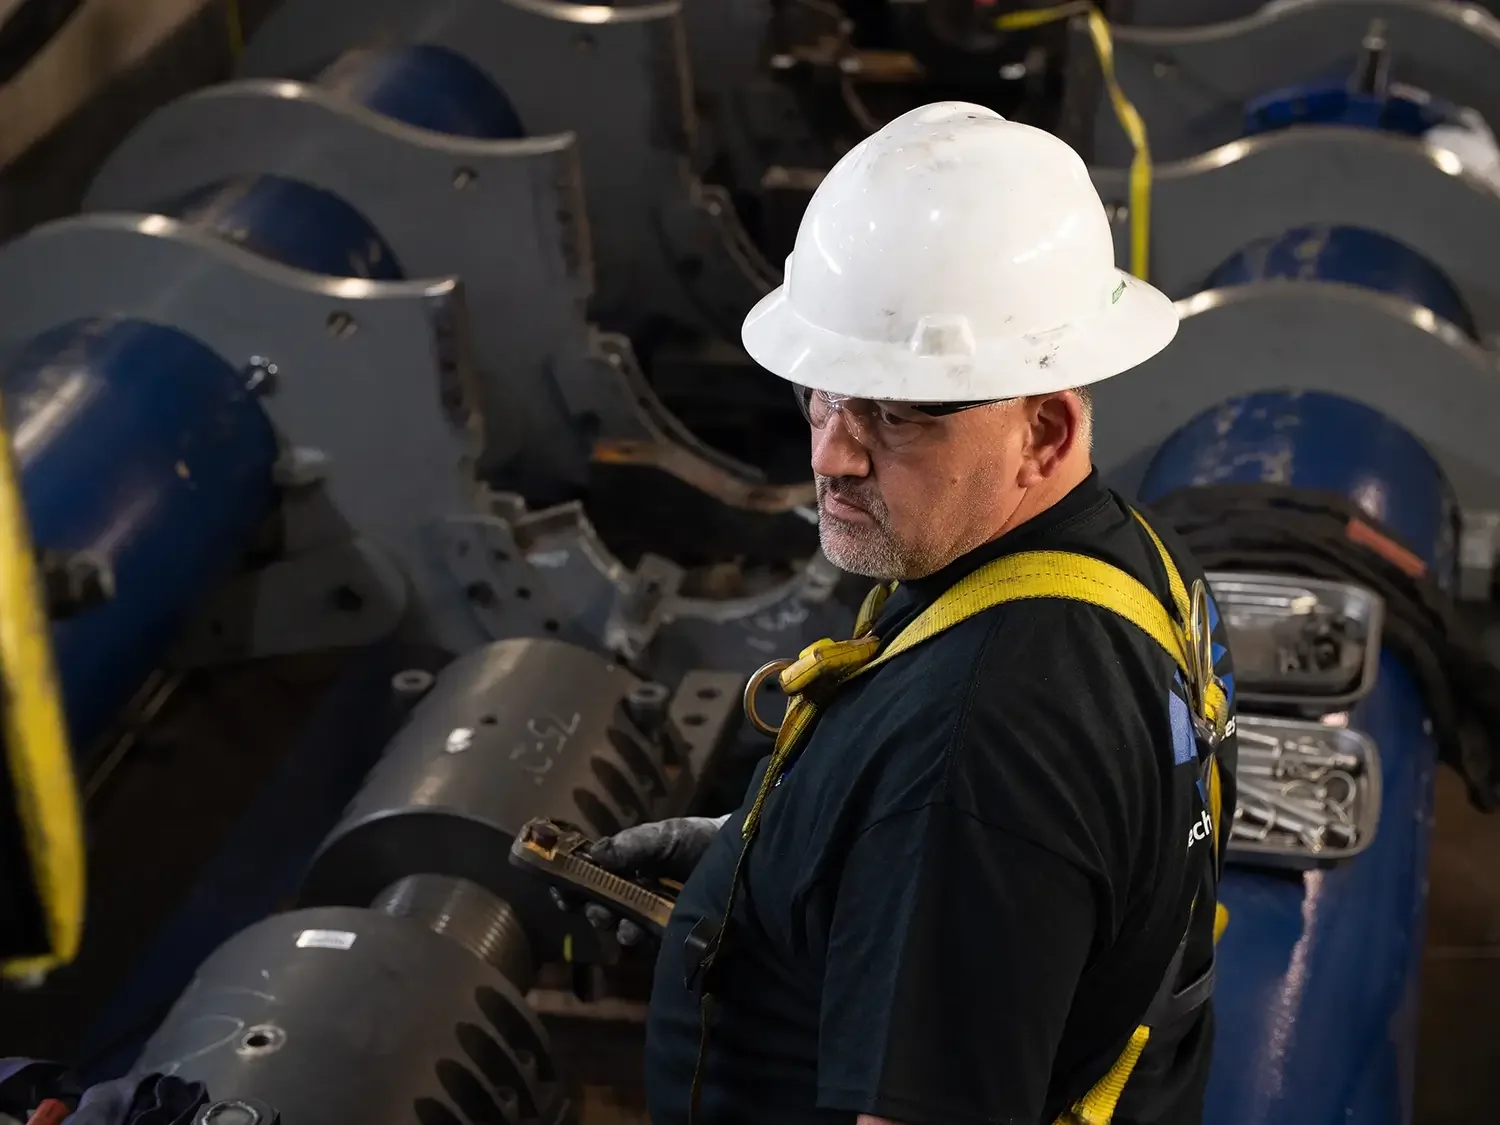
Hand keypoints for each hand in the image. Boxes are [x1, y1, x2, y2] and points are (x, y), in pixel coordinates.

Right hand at [551, 815, 727, 945]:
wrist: (740, 853)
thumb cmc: (697, 840)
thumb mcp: (663, 836)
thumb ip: (631, 845)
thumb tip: (592, 855)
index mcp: (624, 867)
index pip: (587, 881)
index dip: (571, 888)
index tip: (562, 892)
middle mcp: (633, 894)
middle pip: (600, 909)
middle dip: (593, 911)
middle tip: (598, 910)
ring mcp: (652, 916)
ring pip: (622, 929)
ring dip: (617, 928)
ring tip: (624, 925)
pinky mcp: (674, 935)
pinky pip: (651, 944)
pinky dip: (644, 940)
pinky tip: (643, 933)